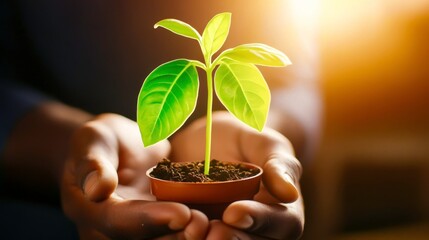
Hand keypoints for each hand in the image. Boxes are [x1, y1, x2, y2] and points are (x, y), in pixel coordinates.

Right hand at [61, 113, 207, 239]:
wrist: (118, 149)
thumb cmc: (101, 141)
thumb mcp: (92, 141)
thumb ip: (92, 163)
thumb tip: (98, 188)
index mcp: (91, 212)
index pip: (119, 221)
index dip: (151, 219)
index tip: (182, 213)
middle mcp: (112, 230)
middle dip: (176, 236)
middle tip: (205, 225)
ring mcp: (136, 230)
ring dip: (188, 237)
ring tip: (215, 227)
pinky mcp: (157, 225)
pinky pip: (174, 231)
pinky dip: (194, 230)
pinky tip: (218, 223)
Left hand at [170, 111, 303, 239]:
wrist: (208, 143)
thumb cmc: (244, 141)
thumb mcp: (265, 143)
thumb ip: (280, 164)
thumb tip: (291, 193)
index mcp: (284, 211)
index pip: (283, 224)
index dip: (260, 221)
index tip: (234, 212)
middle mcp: (260, 230)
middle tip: (213, 231)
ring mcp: (231, 233)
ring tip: (193, 231)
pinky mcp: (203, 232)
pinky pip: (200, 238)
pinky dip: (189, 236)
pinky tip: (177, 229)